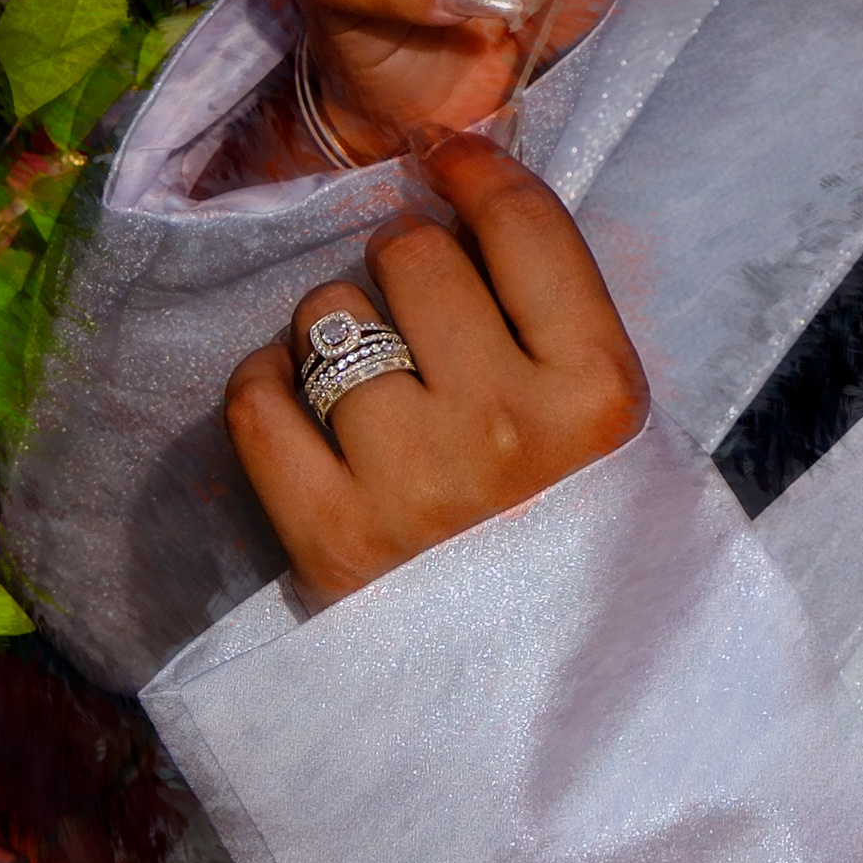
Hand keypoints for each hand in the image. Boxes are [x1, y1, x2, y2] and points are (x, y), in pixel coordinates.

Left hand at [224, 135, 648, 606]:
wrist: (532, 701)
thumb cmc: (568, 533)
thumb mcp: (604, 421)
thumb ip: (553, 313)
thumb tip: (461, 177)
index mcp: (597, 393)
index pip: (523, 228)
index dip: (475, 171)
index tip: (450, 160)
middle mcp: (507, 430)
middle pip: (412, 255)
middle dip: (403, 265)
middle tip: (415, 312)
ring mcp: (413, 484)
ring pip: (330, 316)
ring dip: (334, 328)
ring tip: (362, 376)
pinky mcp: (330, 539)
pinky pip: (259, 403)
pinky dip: (263, 387)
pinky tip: (293, 405)